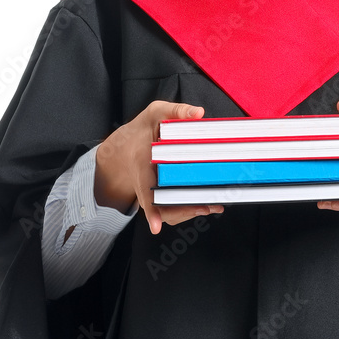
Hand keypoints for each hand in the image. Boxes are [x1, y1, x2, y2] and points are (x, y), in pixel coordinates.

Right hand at [93, 100, 223, 235]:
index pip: (145, 190)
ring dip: (189, 212)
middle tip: (208, 207)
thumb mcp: (155, 112)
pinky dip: (188, 210)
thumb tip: (199, 113)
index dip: (150, 210)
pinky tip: (207, 205)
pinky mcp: (158, 198)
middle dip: (184, 210)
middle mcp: (144, 183)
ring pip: (168, 212)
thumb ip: (176, 111)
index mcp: (141, 164)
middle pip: (162, 207)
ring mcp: (150, 193)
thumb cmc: (142, 130)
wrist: (124, 147)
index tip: (155, 226)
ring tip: (213, 206)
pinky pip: (171, 210)